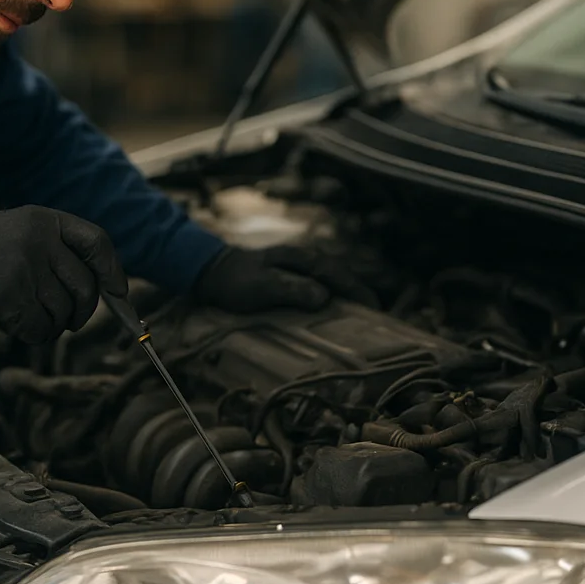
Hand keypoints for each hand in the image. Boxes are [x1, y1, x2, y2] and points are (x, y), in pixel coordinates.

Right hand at [0, 206, 127, 342]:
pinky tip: (13, 325)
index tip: (120, 293)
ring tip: (25, 315)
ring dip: (52, 324)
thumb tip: (101, 288)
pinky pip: (42, 330)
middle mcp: (39, 240)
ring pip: (65, 312)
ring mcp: (25, 269)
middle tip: (69, 321)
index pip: (97, 242)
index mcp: (43, 220)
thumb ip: (54, 252)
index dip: (113, 271)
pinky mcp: (10, 300)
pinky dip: (34, 336)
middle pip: (86, 286)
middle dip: (82, 311)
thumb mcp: (15, 235)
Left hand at [192, 245, 375, 313]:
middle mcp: (304, 262)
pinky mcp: (288, 281)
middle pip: (339, 280)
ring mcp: (296, 270)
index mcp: (303, 259)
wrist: (209, 272)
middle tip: (373, 322)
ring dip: (343, 301)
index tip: (376, 310)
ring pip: (329, 285)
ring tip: (356, 323)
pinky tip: (328, 317)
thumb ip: (292, 290)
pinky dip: (326, 303)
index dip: (360, 292)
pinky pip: (315, 291)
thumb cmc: (235, 279)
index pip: (341, 276)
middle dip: (357, 297)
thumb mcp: (262, 286)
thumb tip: (324, 298)